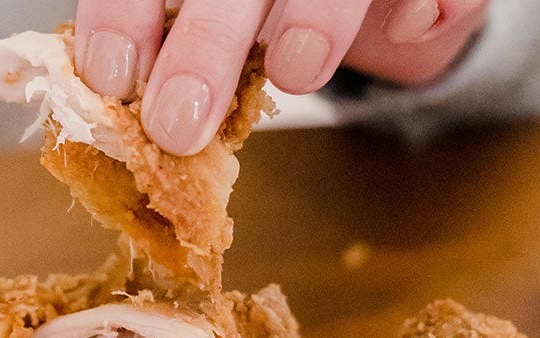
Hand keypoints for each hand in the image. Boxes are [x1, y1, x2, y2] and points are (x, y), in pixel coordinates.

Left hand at [74, 0, 487, 154]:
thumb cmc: (266, 14)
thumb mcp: (211, 27)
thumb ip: (168, 61)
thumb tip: (118, 111)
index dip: (124, 13)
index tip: (114, 77)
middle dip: (205, 43)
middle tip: (179, 123)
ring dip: (315, 13)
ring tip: (295, 73)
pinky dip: (425, 1)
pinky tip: (405, 28)